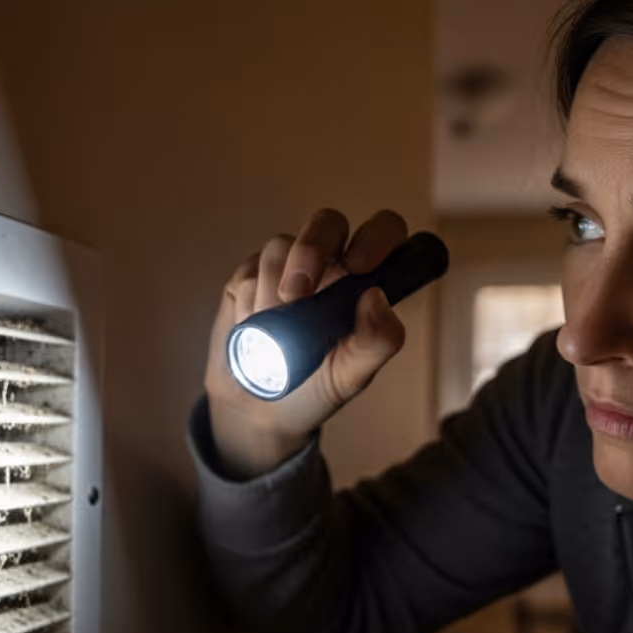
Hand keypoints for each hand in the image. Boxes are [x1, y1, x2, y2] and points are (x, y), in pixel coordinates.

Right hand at [204, 208, 410, 477]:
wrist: (257, 409)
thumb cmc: (315, 389)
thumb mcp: (352, 376)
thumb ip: (377, 341)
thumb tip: (377, 296)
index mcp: (364, 281)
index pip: (384, 232)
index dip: (376, 237)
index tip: (360, 266)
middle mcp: (330, 264)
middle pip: (327, 223)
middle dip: (309, 251)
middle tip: (296, 294)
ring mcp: (288, 265)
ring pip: (281, 246)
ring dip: (272, 292)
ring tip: (271, 336)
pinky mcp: (250, 274)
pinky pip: (248, 270)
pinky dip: (250, 304)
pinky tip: (252, 329)